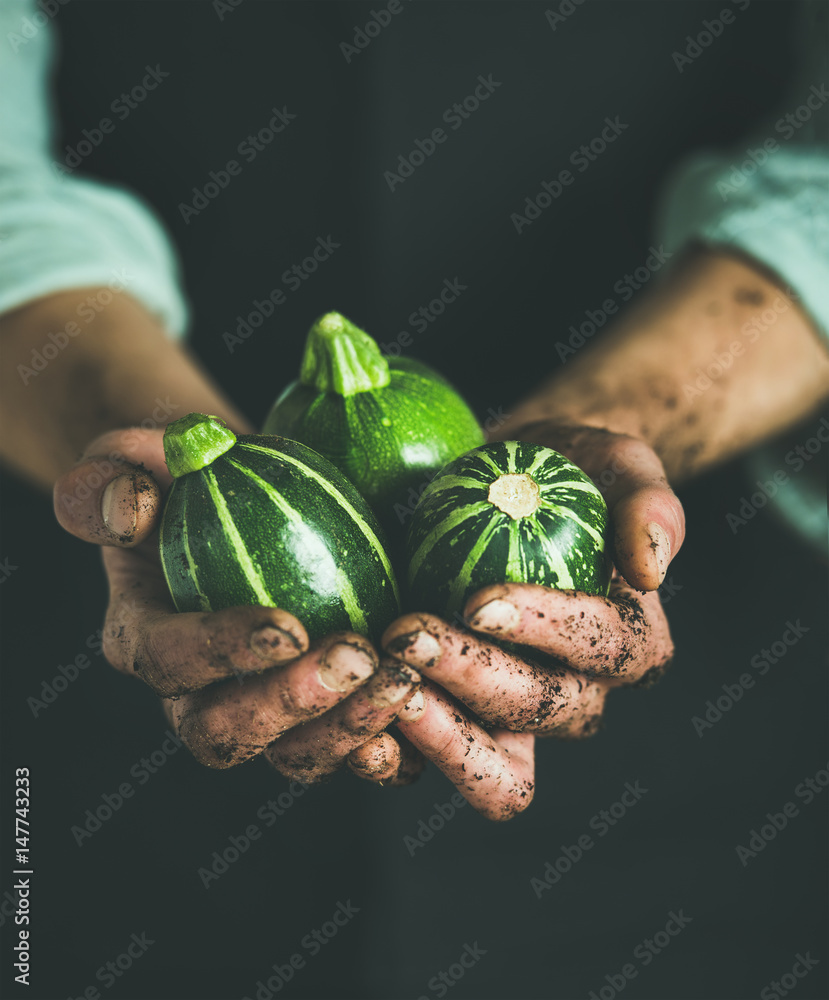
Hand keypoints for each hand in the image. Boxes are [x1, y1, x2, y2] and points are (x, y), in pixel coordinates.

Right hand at [53, 427, 420, 781]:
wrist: (248, 509)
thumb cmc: (193, 478)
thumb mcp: (141, 459)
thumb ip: (113, 474)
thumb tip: (130, 510)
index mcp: (145, 638)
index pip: (169, 660)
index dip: (222, 652)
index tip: (287, 627)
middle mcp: (196, 695)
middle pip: (227, 734)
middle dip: (292, 705)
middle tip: (358, 655)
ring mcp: (262, 716)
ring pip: (295, 756)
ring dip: (351, 728)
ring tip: (406, 676)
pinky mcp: (318, 718)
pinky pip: (351, 753)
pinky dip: (391, 745)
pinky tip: (429, 703)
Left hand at [351, 422, 683, 819]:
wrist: (506, 490)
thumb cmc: (568, 474)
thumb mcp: (618, 465)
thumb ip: (648, 504)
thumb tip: (651, 570)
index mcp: (626, 643)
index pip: (598, 647)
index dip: (544, 631)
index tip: (479, 599)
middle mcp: (575, 694)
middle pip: (536, 712)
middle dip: (471, 677)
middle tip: (406, 632)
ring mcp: (509, 718)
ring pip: (488, 768)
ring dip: (432, 732)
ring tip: (378, 677)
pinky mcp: (452, 721)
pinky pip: (426, 764)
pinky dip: (390, 752)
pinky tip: (348, 710)